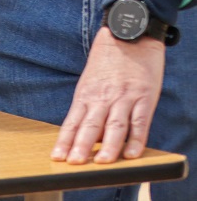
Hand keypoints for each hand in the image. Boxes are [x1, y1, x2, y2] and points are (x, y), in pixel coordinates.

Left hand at [53, 28, 164, 162]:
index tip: (57, 157)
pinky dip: (136, 139)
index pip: (72, 122)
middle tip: (74, 164)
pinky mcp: (143, 97)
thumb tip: (87, 134)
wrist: (128, 36)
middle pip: (90, 126)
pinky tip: (132, 153)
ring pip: (114, 126)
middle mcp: (102, 98)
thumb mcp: (91, 82)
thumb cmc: (108, 63)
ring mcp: (123, 98)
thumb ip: (89, 107)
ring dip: (108, 146)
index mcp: (86, 95)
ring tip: (101, 164)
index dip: (65, 140)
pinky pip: (139, 122)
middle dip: (81, 146)